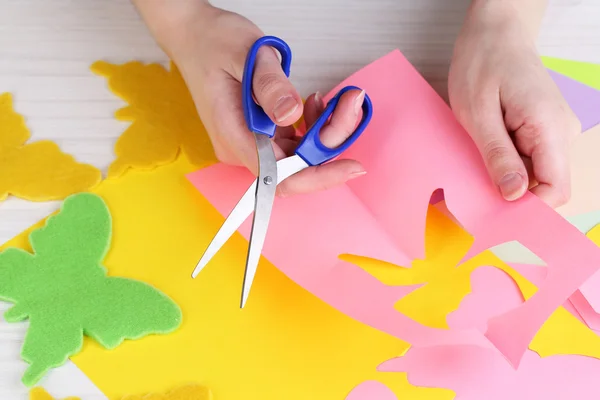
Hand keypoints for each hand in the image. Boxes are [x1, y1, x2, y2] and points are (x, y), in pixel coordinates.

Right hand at [132, 1, 365, 196]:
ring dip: (325, 132)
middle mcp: (241, 147)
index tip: (351, 166)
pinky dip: (313, 126)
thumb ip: (269, 86)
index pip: (279, 175)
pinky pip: (295, 142)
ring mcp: (251, 143)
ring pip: (299, 155)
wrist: (196, 36)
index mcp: (233, 135)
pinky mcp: (260, 135)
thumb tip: (291, 115)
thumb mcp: (246, 54)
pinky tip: (313, 103)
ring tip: (337, 100)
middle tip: (350, 105)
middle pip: (295, 166)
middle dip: (330, 142)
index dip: (317, 176)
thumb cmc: (214, 42)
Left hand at [449, 2, 579, 207]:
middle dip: (513, 198)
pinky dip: (506, 166)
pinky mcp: (540, 130)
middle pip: (545, 186)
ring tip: (475, 171)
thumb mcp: (478, 114)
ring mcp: (552, 131)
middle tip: (475, 199)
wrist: (494, 31)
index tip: (494, 216)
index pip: (555, 190)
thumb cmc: (482, 63)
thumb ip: (498, 155)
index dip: (528, 209)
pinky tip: (484, 159)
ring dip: (507, 180)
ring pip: (535, 175)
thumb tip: (513, 196)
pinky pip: (529, 160)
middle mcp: (560, 133)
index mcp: (549, 128)